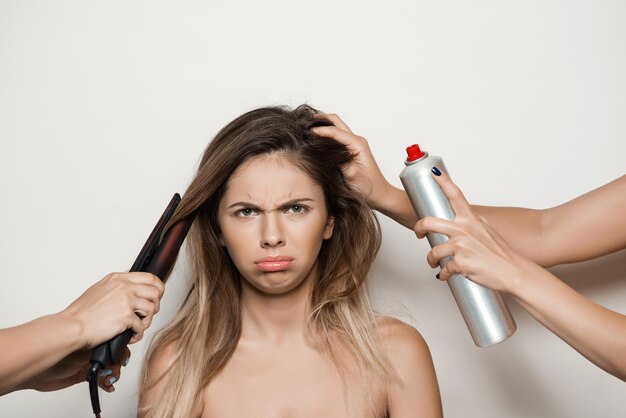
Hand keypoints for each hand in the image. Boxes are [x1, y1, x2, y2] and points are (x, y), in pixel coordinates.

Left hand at [21, 346, 129, 392]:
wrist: (36, 370)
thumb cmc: (52, 353)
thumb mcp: (79, 348)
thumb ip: (96, 348)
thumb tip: (111, 348)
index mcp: (92, 335)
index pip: (114, 340)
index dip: (120, 349)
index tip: (121, 359)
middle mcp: (92, 347)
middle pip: (115, 354)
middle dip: (117, 364)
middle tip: (112, 371)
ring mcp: (88, 361)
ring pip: (110, 367)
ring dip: (113, 374)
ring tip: (109, 379)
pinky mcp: (84, 374)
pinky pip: (101, 378)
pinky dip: (106, 382)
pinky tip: (107, 384)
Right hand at [61, 272, 164, 347]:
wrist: (73, 326)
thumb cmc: (82, 312)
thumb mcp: (100, 288)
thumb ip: (117, 286)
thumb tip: (132, 288)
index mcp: (118, 278)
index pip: (150, 277)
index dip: (158, 288)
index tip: (156, 296)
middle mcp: (124, 287)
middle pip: (156, 292)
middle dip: (155, 305)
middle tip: (147, 314)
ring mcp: (126, 301)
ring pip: (152, 309)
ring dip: (147, 321)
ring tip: (137, 327)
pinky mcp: (126, 316)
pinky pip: (142, 326)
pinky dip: (138, 334)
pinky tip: (130, 336)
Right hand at [311, 114, 392, 206]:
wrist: (379, 194)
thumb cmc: (369, 187)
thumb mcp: (349, 174)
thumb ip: (336, 160)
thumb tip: (321, 150)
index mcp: (358, 144)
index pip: (336, 131)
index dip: (320, 130)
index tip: (307, 132)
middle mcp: (357, 140)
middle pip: (336, 121)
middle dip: (321, 120)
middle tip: (305, 123)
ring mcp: (355, 143)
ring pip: (336, 126)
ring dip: (323, 125)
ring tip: (308, 129)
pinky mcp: (351, 148)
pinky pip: (337, 136)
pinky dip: (327, 134)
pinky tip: (317, 139)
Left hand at [413, 170, 533, 293]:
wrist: (512, 271)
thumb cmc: (501, 254)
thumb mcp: (487, 232)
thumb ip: (473, 225)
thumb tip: (462, 223)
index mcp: (471, 220)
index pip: (455, 195)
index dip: (443, 181)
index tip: (434, 172)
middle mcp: (464, 229)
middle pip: (429, 222)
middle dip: (419, 228)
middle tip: (418, 233)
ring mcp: (461, 245)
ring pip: (433, 251)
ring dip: (431, 260)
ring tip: (435, 264)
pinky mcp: (460, 262)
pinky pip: (443, 269)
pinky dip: (444, 274)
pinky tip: (447, 275)